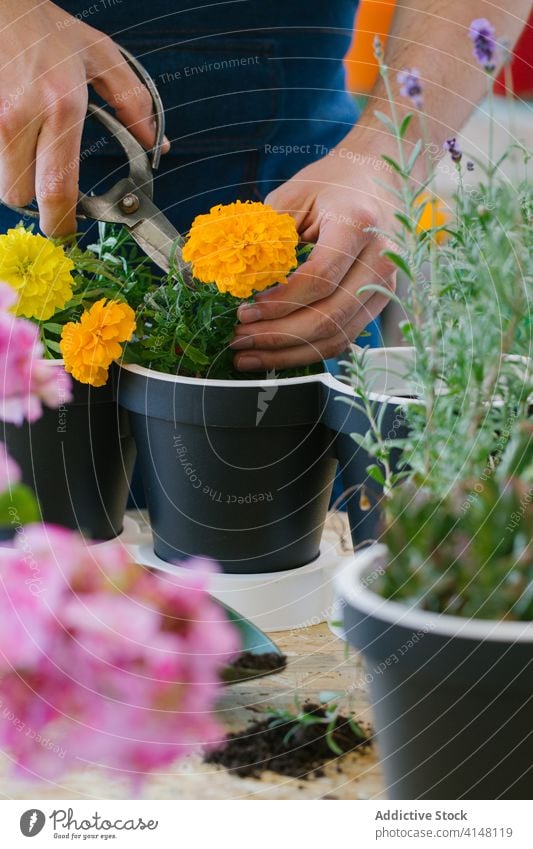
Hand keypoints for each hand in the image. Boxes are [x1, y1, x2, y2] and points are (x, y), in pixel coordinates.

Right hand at [0, 0, 168, 235]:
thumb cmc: (43, 26)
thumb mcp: (98, 54)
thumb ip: (132, 102)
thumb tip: (156, 145)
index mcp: (60, 106)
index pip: (57, 189)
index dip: (61, 222)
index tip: (67, 231)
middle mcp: (19, 116)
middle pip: (19, 195)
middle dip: (34, 202)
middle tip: (47, 192)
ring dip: (15, 178)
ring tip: (29, 153)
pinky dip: (2, 158)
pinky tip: (13, 137)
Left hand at [231, 132, 398, 370]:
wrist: (377, 178)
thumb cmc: (331, 184)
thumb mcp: (294, 196)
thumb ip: (267, 236)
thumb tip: (230, 280)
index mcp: (356, 224)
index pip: (319, 278)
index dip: (280, 302)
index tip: (245, 311)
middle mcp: (379, 260)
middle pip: (329, 317)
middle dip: (278, 335)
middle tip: (238, 338)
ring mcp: (384, 287)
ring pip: (336, 337)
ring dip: (288, 353)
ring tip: (248, 355)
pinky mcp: (377, 303)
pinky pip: (342, 338)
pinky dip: (305, 351)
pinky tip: (275, 353)